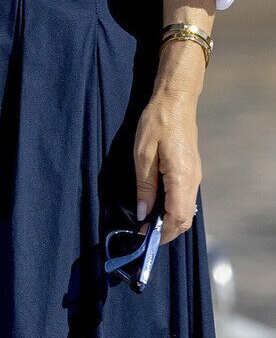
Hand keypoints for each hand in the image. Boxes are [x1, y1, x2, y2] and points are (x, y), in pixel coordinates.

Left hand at [133, 79, 201, 246]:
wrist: (176, 101)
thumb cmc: (157, 123)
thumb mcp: (143, 154)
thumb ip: (144, 186)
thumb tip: (143, 214)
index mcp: (182, 178)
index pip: (177, 219)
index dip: (161, 233)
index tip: (142, 237)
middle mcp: (193, 182)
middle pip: (184, 220)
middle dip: (165, 232)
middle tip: (142, 233)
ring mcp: (195, 177)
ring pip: (186, 211)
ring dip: (168, 221)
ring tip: (146, 221)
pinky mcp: (192, 172)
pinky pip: (185, 199)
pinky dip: (172, 209)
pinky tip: (156, 204)